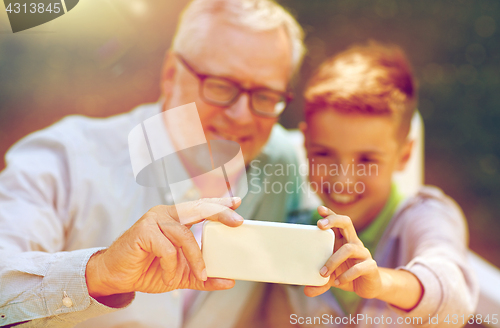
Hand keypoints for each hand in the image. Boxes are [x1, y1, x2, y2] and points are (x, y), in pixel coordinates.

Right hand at [85, 197, 242, 297]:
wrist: (117, 277)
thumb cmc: (147, 269)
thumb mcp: (181, 274)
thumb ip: (203, 276)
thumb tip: (228, 281)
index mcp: (176, 218)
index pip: (201, 206)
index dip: (219, 203)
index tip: (238, 202)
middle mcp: (166, 214)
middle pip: (198, 208)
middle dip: (220, 213)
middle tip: (237, 222)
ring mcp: (153, 220)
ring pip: (184, 236)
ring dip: (194, 258)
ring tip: (197, 274)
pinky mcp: (143, 231)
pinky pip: (167, 249)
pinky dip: (171, 266)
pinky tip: (168, 275)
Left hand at [304, 206, 381, 298]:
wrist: (369, 287)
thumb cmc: (347, 276)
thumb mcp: (331, 278)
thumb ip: (319, 283)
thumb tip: (306, 290)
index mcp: (343, 241)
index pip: (337, 222)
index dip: (330, 214)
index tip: (319, 209)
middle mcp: (354, 243)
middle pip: (347, 223)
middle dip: (333, 220)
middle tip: (320, 225)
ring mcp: (363, 253)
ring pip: (350, 248)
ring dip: (334, 260)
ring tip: (323, 273)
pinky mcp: (371, 266)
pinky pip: (359, 267)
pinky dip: (347, 275)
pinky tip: (338, 282)